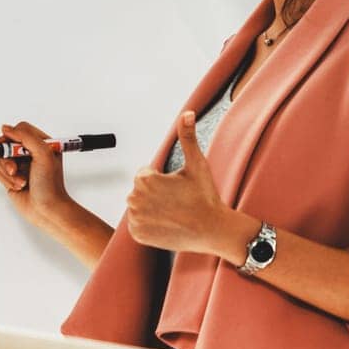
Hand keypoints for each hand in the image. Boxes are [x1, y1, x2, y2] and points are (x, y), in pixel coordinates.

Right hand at [0, 122, 75, 232]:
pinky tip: (19, 186)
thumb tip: (7, 128)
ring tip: (21, 180)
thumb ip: (26, 136)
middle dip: (8, 157)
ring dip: (9, 172)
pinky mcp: (11, 178)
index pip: (21, 129)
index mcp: (42, 144)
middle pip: (7, 144)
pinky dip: (7, 180)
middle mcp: (30, 153)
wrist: (46, 209)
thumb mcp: (43, 154)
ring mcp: (20, 166)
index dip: (13, 135)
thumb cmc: (50, 185)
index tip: (11, 146)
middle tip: (14, 167)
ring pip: (1, 159)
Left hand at [124, 112, 230, 256]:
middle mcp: (134, 199)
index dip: (163, 180)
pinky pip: (139, 224)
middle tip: (178, 202)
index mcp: (144, 179)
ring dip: (152, 208)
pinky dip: (150, 224)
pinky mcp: (138, 234)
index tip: (178, 189)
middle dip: (156, 194)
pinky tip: (167, 224)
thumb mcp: (197, 164)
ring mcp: (135, 219)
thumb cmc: (205, 196)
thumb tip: (187, 113)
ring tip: (173, 213)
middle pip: (141, 190)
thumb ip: (187, 137)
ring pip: (140, 206)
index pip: (146, 174)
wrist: (213, 230)